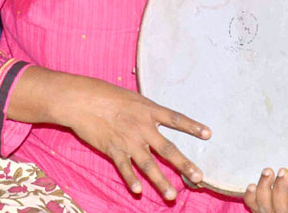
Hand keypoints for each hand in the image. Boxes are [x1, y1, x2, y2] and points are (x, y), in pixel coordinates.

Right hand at [53, 75, 209, 200]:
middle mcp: (142, 127)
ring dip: (161, 181)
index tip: (208, 133)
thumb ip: (141, 109)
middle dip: (184, 164)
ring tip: (171, 195)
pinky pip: (125, 167)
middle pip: (167, 149)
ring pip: (149, 164)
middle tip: (198, 177)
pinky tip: (138, 190)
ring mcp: (128, 140)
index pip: (175, 118)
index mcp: (147, 110)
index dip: (192, 126)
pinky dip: (131, 179)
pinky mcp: (112, 149)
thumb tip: (152, 115)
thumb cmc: (100, 92)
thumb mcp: (127, 96)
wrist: (79, 99)